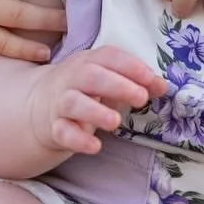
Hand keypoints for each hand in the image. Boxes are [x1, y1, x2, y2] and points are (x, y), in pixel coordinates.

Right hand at [28, 45, 167, 155]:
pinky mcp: (54, 127)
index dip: (131, 66)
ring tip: (116, 122)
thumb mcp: (110, 81)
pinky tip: (95, 146)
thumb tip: (163, 86)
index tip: (151, 78)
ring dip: (95, 112)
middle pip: (91, 76)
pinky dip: (78, 139)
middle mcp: (72, 78)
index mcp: (89, 61)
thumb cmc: (86, 90)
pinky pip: (63, 132)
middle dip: (117, 85)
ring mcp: (60, 102)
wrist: (41, 104)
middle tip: (140, 98)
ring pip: (73, 103)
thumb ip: (137, 82)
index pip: (109, 56)